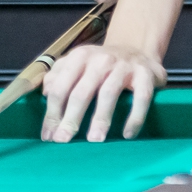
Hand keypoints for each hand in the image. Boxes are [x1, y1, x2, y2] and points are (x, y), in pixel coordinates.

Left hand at [41, 41, 166, 142]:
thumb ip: (59, 75)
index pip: (61, 87)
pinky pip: (141, 97)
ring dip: (100, 118)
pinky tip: (128, 134)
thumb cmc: (102, 64)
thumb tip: (45, 93)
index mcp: (80, 57)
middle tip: (64, 140)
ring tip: (94, 140)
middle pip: (81, 92)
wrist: (138, 50)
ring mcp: (124, 66)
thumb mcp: (78, 63)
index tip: (49, 136)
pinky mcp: (145, 75)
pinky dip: (135, 116)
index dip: (52, 112)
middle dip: (71, 118)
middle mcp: (100, 59)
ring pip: (109, 93)